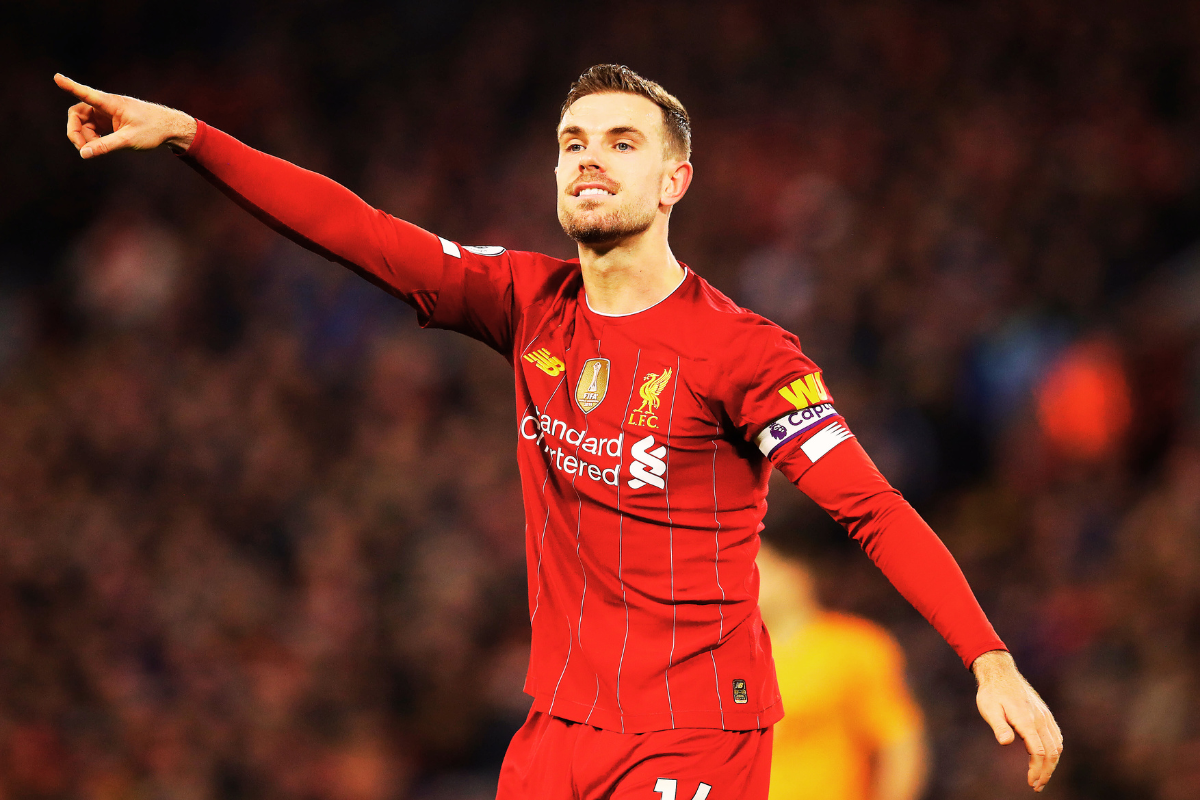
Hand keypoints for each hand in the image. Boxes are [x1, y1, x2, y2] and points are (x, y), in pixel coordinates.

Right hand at [55, 73, 195, 158]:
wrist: (171, 128)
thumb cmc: (153, 130)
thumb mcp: (128, 140)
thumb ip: (105, 146)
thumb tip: (83, 154)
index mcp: (111, 103)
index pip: (86, 93)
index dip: (70, 86)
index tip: (56, 77)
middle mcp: (106, 105)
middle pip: (77, 113)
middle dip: (76, 131)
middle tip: (82, 149)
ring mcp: (107, 113)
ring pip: (84, 123)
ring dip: (85, 137)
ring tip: (98, 149)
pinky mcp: (110, 121)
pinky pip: (93, 128)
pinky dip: (93, 138)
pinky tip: (101, 146)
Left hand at [972, 650, 1062, 791]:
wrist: (1001, 672)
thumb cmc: (991, 692)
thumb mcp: (988, 708)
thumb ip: (999, 726)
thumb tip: (1006, 742)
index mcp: (1026, 720)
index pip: (1038, 751)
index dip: (1037, 770)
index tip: (1031, 783)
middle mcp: (1039, 719)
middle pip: (1051, 752)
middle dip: (1046, 772)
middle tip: (1037, 786)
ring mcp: (1044, 716)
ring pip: (1056, 745)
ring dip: (1052, 764)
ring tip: (1042, 777)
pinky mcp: (1045, 714)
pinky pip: (1056, 736)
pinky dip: (1055, 751)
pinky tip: (1048, 759)